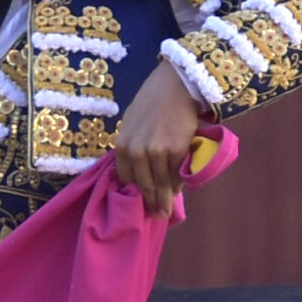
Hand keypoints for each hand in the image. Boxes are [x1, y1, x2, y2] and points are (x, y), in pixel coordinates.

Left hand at [114, 60, 205, 219]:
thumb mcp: (133, 123)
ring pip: (161, 184)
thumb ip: (133, 147)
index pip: (126, 179)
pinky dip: (178, 184)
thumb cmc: (154, 101)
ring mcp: (156, 152)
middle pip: (143, 186)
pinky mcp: (175, 151)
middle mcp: (136, 151)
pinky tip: (178, 190)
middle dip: (151, 203)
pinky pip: (176, 175)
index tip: (140, 205)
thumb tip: (140, 171)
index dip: (134, 193)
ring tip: (167, 211)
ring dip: (166, 199)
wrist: (176, 84)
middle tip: (157, 216)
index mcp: (122, 145)